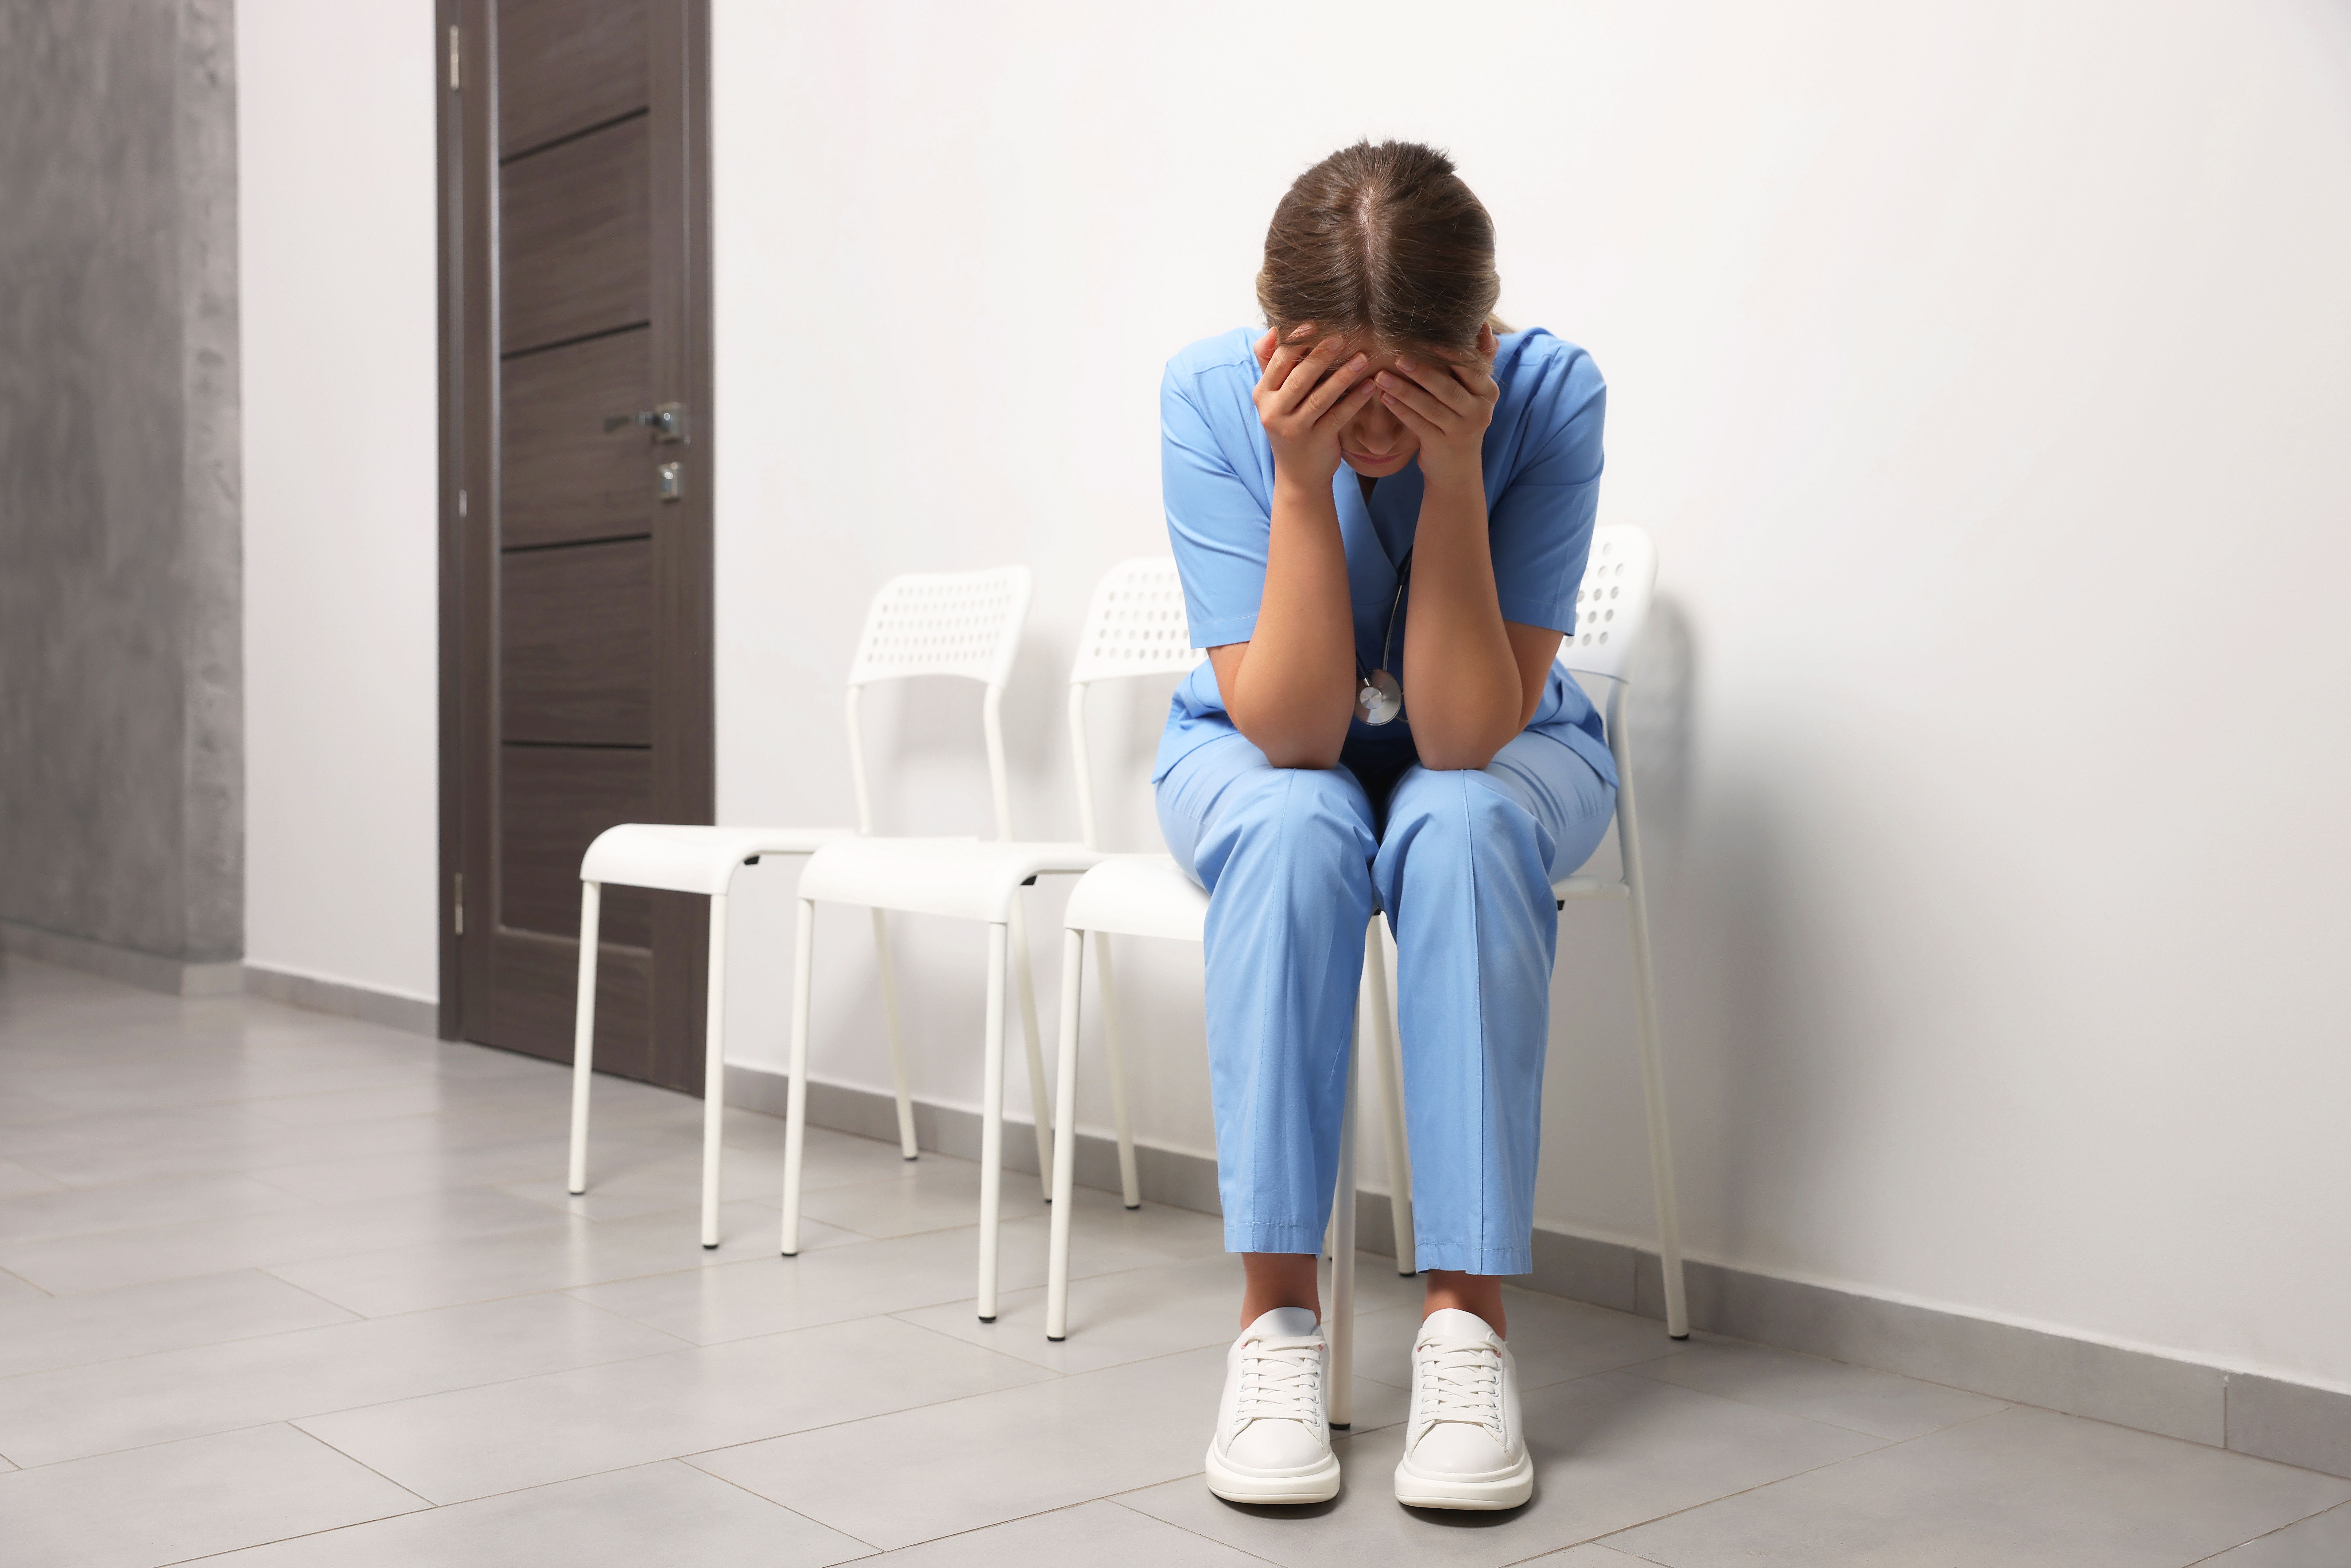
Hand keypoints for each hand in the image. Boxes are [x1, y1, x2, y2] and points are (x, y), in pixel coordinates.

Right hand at [1252, 324, 1377, 490]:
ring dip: (1343, 375)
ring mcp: (1294, 429)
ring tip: (1363, 357)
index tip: (1314, 322)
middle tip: (1342, 335)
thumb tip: (1274, 329)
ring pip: (1320, 397)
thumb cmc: (1291, 426)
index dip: (1295, 341)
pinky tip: (1371, 386)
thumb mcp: (1274, 398)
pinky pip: (1338, 417)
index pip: (1277, 361)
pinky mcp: (1316, 442)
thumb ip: (1272, 365)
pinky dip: (1355, 400)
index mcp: (1263, 395)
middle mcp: (1273, 412)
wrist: (1298, 475)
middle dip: (1320, 354)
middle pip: (1298, 378)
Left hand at [1371, 321, 1498, 491]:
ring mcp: (1461, 430)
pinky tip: (1384, 397)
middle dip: (1423, 371)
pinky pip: (1418, 425)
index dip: (1453, 354)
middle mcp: (1479, 411)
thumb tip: (1483, 326)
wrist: (1457, 470)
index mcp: (1487, 392)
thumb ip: (1476, 364)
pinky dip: (1401, 410)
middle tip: (1399, 356)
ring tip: (1381, 376)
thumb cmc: (1461, 420)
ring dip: (1404, 390)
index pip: (1473, 369)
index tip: (1431, 338)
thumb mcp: (1474, 394)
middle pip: (1449, 388)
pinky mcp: (1441, 445)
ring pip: (1430, 407)